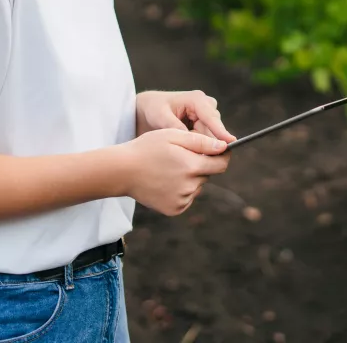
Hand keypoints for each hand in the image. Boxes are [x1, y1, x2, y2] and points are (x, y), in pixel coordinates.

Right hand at [116, 129, 230, 215]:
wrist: (122, 171)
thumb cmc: (147, 148)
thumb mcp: (173, 136)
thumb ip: (201, 142)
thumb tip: (224, 147)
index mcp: (191, 167)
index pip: (221, 164)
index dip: (222, 156)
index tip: (217, 150)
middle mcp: (189, 187)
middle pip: (208, 175)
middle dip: (200, 165)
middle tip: (180, 157)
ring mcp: (181, 200)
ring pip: (197, 187)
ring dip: (190, 178)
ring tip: (169, 169)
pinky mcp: (174, 209)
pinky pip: (187, 197)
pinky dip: (182, 190)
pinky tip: (166, 181)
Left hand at [135, 89, 236, 143]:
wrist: (152, 108)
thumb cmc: (155, 109)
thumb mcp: (161, 117)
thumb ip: (176, 127)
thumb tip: (191, 140)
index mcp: (197, 99)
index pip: (211, 117)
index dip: (220, 131)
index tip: (231, 142)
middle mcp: (207, 105)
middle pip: (213, 129)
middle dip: (205, 143)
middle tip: (190, 153)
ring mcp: (208, 114)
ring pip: (211, 136)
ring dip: (200, 144)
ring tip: (183, 147)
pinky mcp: (206, 123)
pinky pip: (207, 138)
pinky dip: (199, 144)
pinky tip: (187, 147)